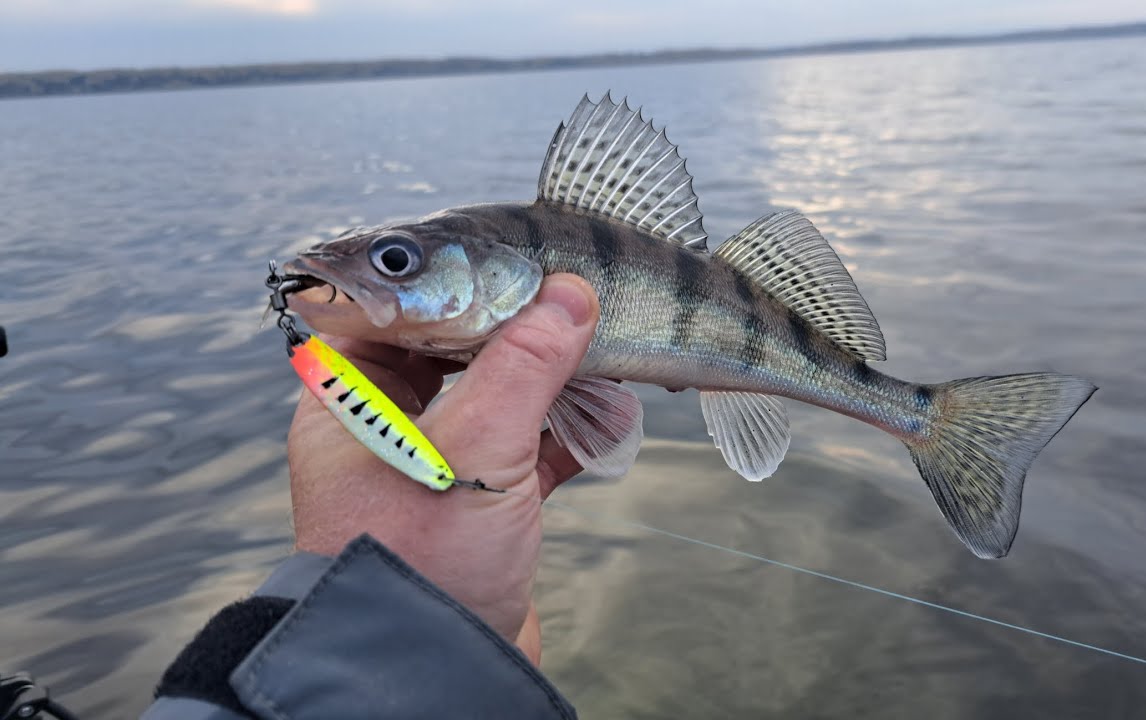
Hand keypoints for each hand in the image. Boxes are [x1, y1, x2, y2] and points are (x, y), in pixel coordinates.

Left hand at [287, 274, 599, 663]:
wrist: (431, 676)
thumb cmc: (417, 562)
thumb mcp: (474, 449)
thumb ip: (525, 367)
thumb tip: (569, 296)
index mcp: (352, 405)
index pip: (383, 314)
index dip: (435, 282)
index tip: (497, 258)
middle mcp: (387, 432)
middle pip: (451, 353)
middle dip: (513, 331)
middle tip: (565, 300)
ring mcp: (436, 471)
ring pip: (495, 401)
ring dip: (550, 382)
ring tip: (600, 354)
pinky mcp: (479, 509)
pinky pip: (526, 452)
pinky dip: (566, 434)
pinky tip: (608, 418)